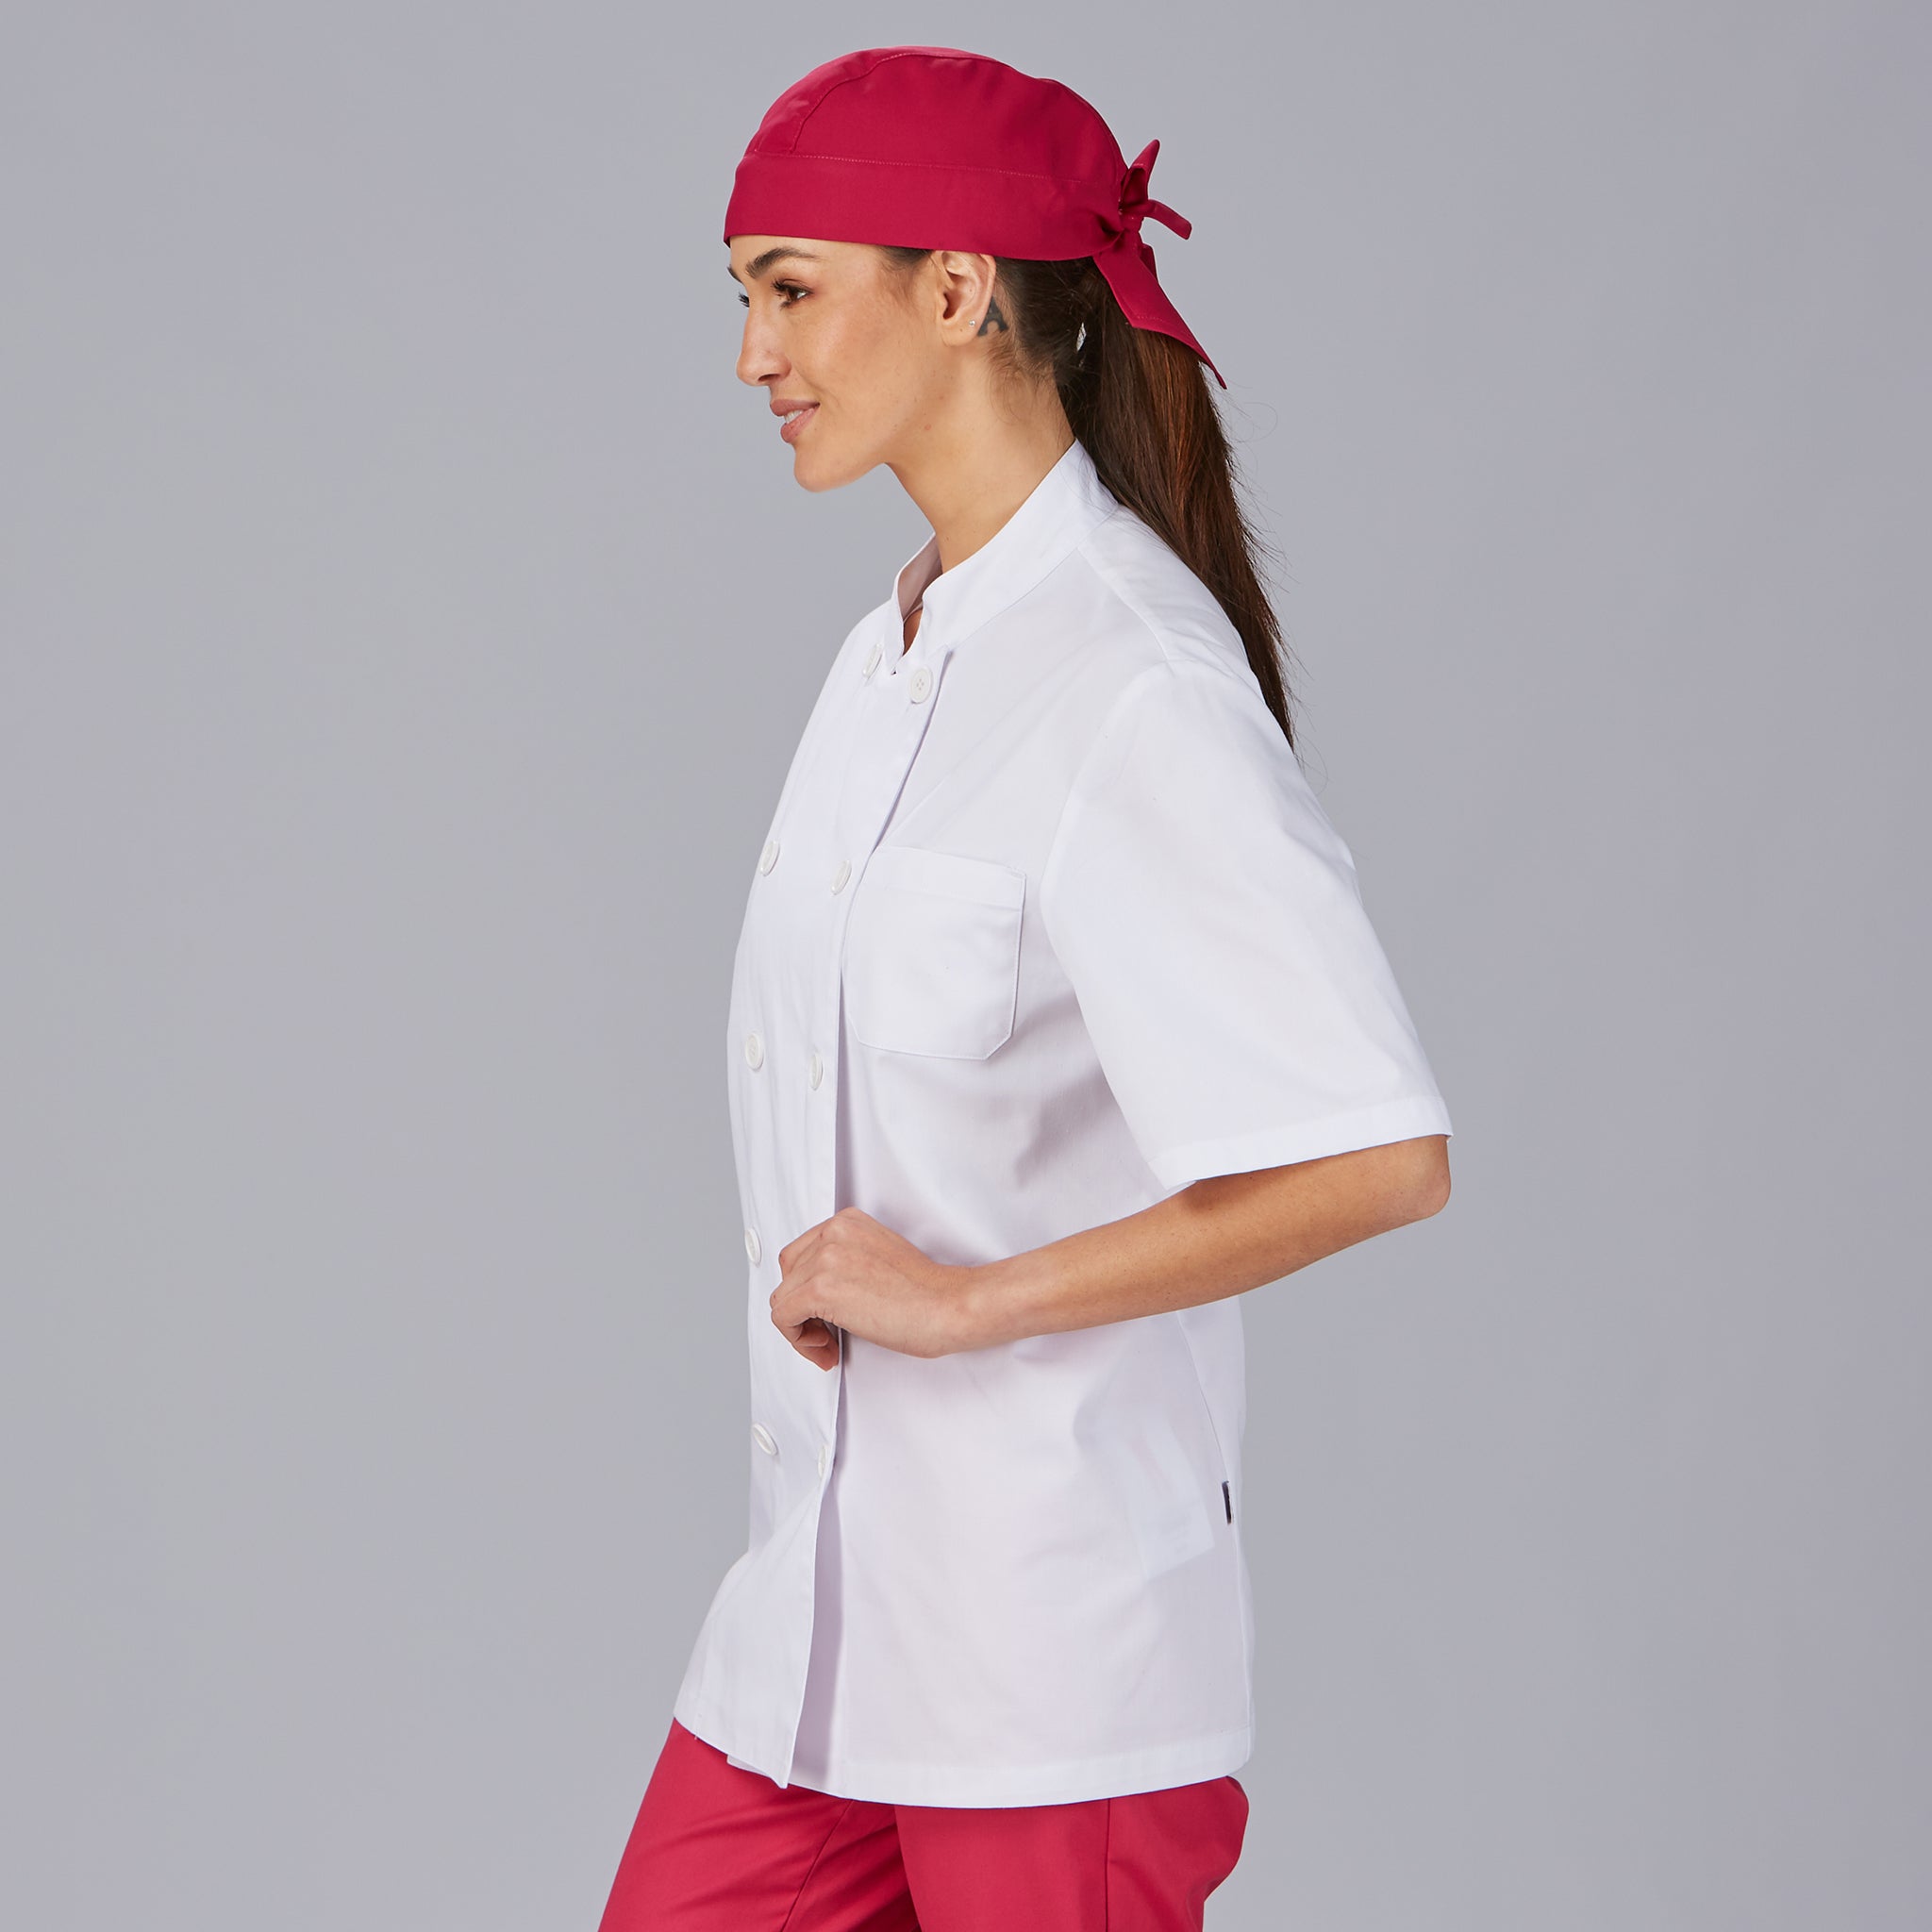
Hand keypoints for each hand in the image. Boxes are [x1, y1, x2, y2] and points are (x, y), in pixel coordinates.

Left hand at [771, 1207, 976, 1369]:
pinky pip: (782, 1318)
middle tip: (827, 1333)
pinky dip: (798, 1340)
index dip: (808, 1289)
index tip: (827, 1313)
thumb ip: (846, 1260)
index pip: (801, 1254)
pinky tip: (826, 1349)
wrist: (948, 1306)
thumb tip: (817, 1290)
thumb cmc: (926, 1293)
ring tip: (829, 1344)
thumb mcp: (877, 1258)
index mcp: (847, 1222)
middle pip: (788, 1275)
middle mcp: (832, 1233)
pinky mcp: (819, 1289)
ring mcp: (824, 1259)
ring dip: (801, 1328)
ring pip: (782, 1298)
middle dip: (801, 1308)